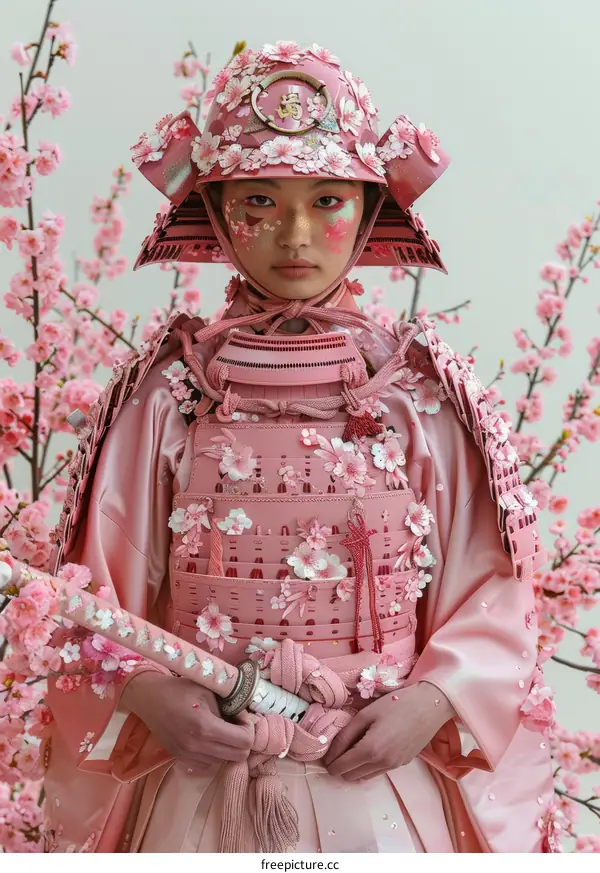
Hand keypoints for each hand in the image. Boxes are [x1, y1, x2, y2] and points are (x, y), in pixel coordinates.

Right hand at [121, 671, 253, 768]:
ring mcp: (188, 756)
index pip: (244, 741)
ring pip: (224, 762)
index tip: (242, 716)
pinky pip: (208, 764)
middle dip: (243, 740)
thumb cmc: (180, 690)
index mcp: (206, 727)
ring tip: (221, 730)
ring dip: (228, 748)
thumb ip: (228, 706)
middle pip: (238, 757)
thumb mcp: (208, 691)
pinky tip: (208, 738)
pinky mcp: (181, 759)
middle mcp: (198, 747)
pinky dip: (214, 754)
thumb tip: (244, 718)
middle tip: (237, 724)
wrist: (149, 699)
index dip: (249, 728)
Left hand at [323, 682, 453, 780]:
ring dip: (355, 768)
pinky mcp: (402, 764)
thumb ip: (346, 734)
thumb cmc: (396, 703)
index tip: (325, 755)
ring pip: (364, 777)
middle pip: (351, 776)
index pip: (341, 767)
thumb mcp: (366, 714)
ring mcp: (394, 766)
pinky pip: (378, 772)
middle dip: (341, 766)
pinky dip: (369, 766)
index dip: (330, 763)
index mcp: (370, 750)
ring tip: (354, 747)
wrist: (429, 706)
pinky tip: (371, 748)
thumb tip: (331, 752)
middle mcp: (382, 764)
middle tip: (338, 749)